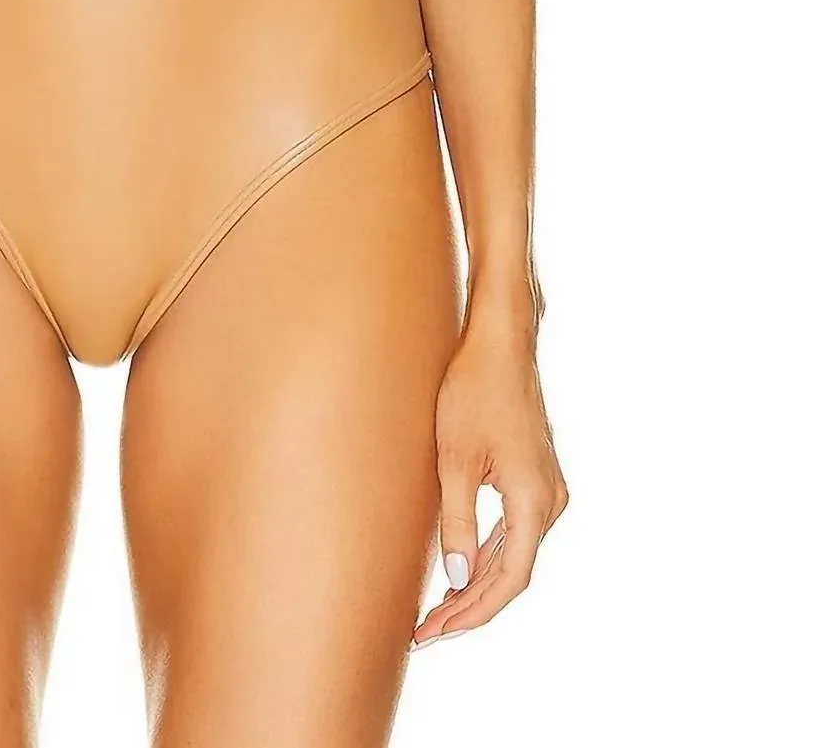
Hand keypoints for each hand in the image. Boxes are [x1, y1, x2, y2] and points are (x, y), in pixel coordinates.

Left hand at [412, 308, 567, 646]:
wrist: (501, 343)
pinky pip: (515, 531)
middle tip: (425, 632)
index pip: (508, 580)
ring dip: (479, 583)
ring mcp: (548, 489)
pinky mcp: (537, 477)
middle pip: (513, 573)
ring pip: (515, 554)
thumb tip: (458, 582)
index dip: (471, 613)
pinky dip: (489, 555)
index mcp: (534, 502)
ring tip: (436, 610)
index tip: (433, 633)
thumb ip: (458, 523)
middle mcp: (550, 502)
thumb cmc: (473, 392)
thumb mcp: (455, 460)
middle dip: (470, 606)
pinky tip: (460, 568)